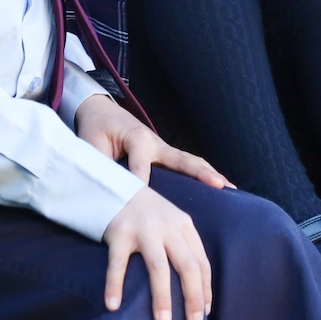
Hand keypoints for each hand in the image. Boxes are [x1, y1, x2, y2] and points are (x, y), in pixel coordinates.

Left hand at [75, 94, 230, 187]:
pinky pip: (187, 164)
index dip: (140, 189)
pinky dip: (204, 173)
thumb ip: (100, 167)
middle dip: (200, 174)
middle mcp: (155, 142)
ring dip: (209, 174)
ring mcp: (162, 147)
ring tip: (229, 188)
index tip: (142, 209)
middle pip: (183, 160)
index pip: (142, 170)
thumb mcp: (91, 146)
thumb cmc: (95, 128)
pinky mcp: (164, 153)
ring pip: (190, 162)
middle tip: (218, 185)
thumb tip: (105, 192)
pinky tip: (221, 186)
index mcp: (138, 139)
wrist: (99, 110)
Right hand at [102, 185, 211, 319]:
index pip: (201, 262)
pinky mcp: (119, 232)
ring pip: (158, 267)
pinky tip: (113, 306)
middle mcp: (167, 226)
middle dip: (192, 296)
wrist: (114, 186)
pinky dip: (115, 285)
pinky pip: (117, 264)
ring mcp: (143, 229)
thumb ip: (184, 246)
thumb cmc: (147, 214)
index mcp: (184, 225)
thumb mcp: (171, 222)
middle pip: (187, 265)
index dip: (204, 289)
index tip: (204, 313)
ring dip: (162, 296)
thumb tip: (196, 288)